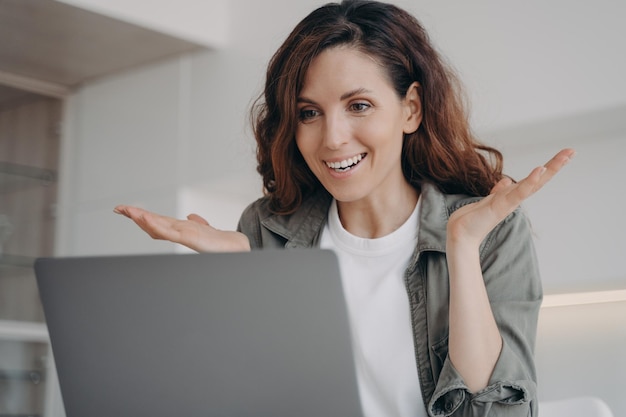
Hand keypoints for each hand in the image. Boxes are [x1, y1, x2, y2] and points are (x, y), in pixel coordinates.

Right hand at [113, 205, 250, 251]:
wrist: (235, 248)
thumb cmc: (221, 242)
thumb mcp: (207, 228)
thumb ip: (198, 223)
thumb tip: (191, 216)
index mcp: (182, 229)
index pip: (158, 221)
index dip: (143, 216)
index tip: (128, 209)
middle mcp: (179, 232)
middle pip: (153, 223)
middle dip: (135, 216)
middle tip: (118, 208)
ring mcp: (183, 235)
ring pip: (157, 226)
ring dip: (141, 218)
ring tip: (126, 210)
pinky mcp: (189, 238)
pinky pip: (169, 231)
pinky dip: (156, 225)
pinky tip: (146, 219)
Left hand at [446, 148, 574, 247]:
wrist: (461, 233)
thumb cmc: (474, 219)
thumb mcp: (489, 199)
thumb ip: (499, 191)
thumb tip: (507, 181)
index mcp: (511, 195)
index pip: (534, 178)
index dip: (548, 167)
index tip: (563, 154)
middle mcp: (514, 198)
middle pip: (539, 179)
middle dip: (555, 165)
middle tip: (572, 151)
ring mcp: (509, 202)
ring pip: (533, 184)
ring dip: (549, 170)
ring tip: (564, 157)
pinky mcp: (501, 206)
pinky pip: (519, 192)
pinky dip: (530, 181)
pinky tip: (540, 170)